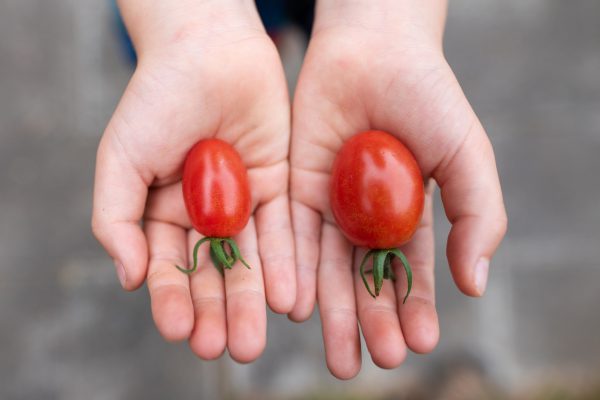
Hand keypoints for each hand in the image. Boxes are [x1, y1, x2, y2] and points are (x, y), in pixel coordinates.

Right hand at [92, 0, 294, 362]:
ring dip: (253, 301)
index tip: (181, 331)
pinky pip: (284, 232)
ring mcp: (244, 202)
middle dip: (219, 312)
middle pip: (212, 273)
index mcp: (163, 212)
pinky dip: (285, 265)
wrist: (209, 50)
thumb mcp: (120, 158)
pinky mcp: (280, 185)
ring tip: (255, 340)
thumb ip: (117, 220)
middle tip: (229, 349)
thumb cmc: (157, 99)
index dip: (173, 300)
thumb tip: (129, 279)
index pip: (168, 267)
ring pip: (250, 260)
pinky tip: (288, 300)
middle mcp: (205, 215)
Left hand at [289, 1, 506, 377]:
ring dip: (334, 314)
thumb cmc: (428, 98)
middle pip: (368, 281)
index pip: (413, 272)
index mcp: (410, 214)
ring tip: (341, 357)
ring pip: (329, 270)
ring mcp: (331, 205)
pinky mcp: (296, 189)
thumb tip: (475, 284)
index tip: (420, 343)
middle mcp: (367, 217)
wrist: (373, 50)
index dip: (418, 308)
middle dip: (373, 323)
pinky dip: (298, 274)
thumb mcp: (467, 157)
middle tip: (376, 363)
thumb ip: (478, 218)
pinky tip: (301, 309)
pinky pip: (296, 238)